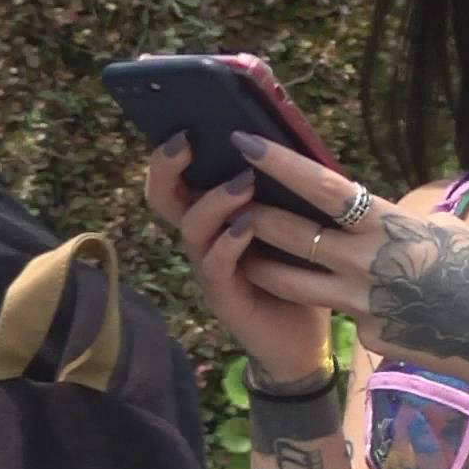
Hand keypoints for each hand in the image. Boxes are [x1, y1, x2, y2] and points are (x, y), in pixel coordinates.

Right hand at [142, 135, 337, 381]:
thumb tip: (287, 138)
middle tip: (185, 142)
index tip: (184, 125)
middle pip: (164, 199)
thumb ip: (280, 189)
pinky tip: (247, 226)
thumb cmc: (298, 275)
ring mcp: (209, 268)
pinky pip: (215, 265)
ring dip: (215, 202)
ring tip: (242, 183)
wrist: (303, 343)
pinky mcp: (224, 296)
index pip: (177, 179)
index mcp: (214, 217)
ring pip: (192, 228)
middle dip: (167, 168)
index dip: (170, 154)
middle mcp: (203, 240)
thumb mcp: (291, 223)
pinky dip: (229, 242)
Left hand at [232, 136, 468, 385]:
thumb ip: (404, 221)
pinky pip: (347, 315)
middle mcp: (367, 264)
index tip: (245, 144)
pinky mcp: (369, 336)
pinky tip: (362, 306)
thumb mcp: (447, 229)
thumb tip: (381, 214)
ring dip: (265, 267)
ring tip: (246, 256)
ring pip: (295, 283)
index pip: (322, 188)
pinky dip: (347, 306)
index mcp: (389, 225)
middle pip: (293, 236)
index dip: (280, 165)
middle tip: (228, 202)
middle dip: (255, 216)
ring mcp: (364, 305)